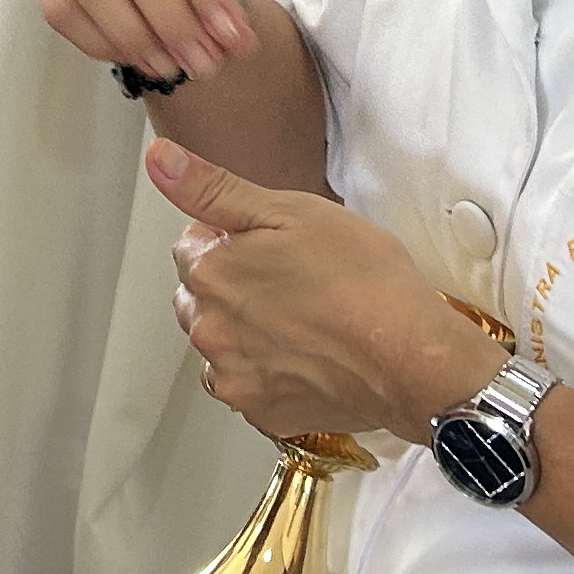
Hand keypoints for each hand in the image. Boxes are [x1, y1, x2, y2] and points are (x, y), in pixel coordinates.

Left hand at [150, 140, 496, 441]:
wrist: (413, 358)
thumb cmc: (365, 281)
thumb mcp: (292, 211)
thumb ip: (215, 189)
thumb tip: (160, 160)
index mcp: (210, 272)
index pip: (192, 244)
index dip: (236, 238)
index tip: (276, 245)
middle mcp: (209, 329)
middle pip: (201, 295)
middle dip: (234, 285)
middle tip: (296, 281)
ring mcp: (234, 377)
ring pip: (223, 342)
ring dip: (248, 331)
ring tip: (307, 321)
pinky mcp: (262, 413)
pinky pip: (249, 384)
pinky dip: (270, 372)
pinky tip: (310, 356)